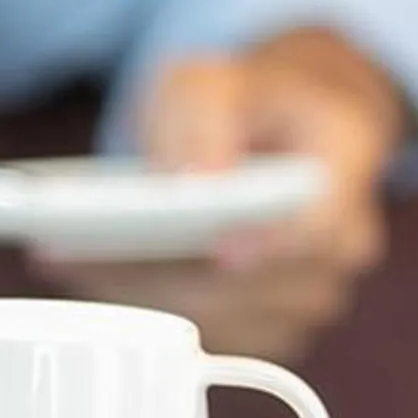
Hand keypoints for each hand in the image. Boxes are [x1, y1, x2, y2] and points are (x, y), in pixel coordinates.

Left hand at [45, 28, 410, 357]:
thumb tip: (191, 181)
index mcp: (346, 164)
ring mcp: (310, 293)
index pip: (321, 221)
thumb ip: (202, 117)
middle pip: (260, 283)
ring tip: (71, 264)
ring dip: (148, 297)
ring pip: (230, 319)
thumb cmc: (243, 101)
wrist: (270, 129)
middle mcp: (342, 242)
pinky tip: (95, 282)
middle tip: (82, 255)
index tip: (215, 250)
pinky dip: (153, 316)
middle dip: (168, 273)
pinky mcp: (272, 327)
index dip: (271, 244)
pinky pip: (214, 339)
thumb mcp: (211, 78)